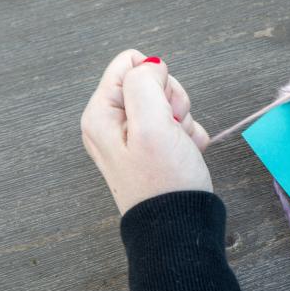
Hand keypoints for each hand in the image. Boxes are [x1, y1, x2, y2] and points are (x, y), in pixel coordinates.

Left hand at [81, 50, 211, 214]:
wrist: (179, 226)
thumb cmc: (164, 182)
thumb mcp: (152, 125)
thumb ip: (145, 83)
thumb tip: (149, 64)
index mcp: (102, 114)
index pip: (130, 64)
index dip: (155, 80)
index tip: (161, 109)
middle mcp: (113, 124)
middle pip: (152, 82)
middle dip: (171, 101)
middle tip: (171, 129)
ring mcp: (135, 138)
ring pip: (169, 103)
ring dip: (182, 120)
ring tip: (177, 146)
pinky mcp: (154, 149)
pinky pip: (178, 124)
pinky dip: (188, 136)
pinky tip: (184, 154)